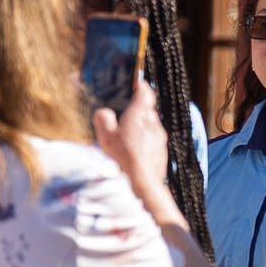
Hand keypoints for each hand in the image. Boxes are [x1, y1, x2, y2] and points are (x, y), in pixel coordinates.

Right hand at [92, 76, 169, 199]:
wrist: (143, 183)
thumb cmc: (122, 157)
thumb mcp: (105, 136)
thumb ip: (103, 119)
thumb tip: (104, 112)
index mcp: (140, 115)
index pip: (145, 93)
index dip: (140, 86)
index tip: (136, 83)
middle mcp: (154, 124)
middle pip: (147, 110)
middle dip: (137, 109)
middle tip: (123, 112)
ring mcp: (161, 139)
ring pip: (151, 126)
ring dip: (140, 126)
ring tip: (126, 134)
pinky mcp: (162, 152)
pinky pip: (153, 140)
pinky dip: (144, 140)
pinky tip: (134, 149)